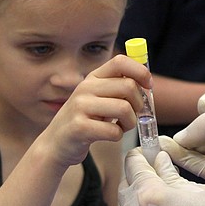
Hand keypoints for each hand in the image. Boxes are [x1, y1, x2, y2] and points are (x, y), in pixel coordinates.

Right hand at [37, 55, 148, 169]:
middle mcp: (86, 88)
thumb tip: (147, 82)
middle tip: (133, 115)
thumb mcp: (98, 98)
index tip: (148, 86)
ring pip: (125, 109)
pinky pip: (114, 131)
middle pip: (128, 86)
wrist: (56, 144)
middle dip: (139, 104)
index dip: (140, 71)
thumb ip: (117, 88)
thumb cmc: (85, 121)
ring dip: (130, 122)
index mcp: (93, 78)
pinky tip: (108, 135)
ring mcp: (80, 107)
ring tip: (121, 126)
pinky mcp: (80, 127)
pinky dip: (118, 136)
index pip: (120, 62)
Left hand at [119, 150, 204, 205]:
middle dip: (139, 174)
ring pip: (128, 204)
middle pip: (126, 182)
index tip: (149, 151)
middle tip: (159, 173)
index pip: (133, 162)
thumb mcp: (200, 193)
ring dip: (140, 196)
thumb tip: (161, 161)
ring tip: (164, 198)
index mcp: (149, 193)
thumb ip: (174, 175)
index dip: (141, 153)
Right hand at [163, 93, 204, 205]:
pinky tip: (167, 151)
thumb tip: (180, 138)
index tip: (198, 109)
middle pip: (201, 129)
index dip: (203, 109)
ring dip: (180, 145)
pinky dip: (182, 159)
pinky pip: (199, 166)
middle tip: (165, 129)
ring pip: (197, 148)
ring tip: (158, 142)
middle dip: (188, 129)